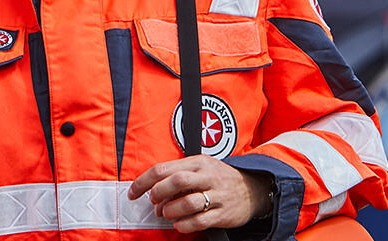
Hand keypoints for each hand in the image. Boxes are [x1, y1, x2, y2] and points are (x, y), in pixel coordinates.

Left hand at [127, 156, 270, 233]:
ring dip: (171, 210)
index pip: (164, 168)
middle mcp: (208, 177)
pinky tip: (179, 224)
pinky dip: (184, 225)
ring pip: (188, 202)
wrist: (254, 189)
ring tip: (166, 213)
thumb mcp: (201, 168)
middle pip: (176, 181)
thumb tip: (152, 195)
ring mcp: (217, 195)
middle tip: (154, 201)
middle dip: (158, 192)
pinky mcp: (223, 214)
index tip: (133, 192)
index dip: (143, 181)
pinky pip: (199, 221)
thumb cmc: (219, 178)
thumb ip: (177, 177)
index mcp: (198, 163)